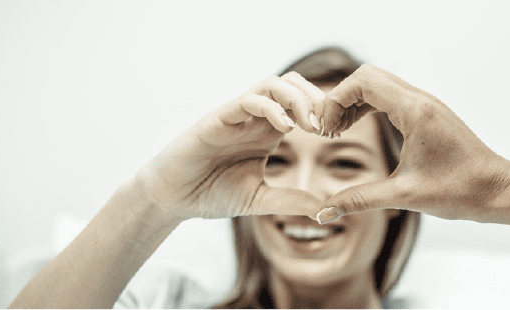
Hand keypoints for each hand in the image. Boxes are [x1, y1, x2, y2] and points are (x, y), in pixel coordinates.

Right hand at [137, 72, 328, 219]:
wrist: (171, 197)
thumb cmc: (210, 193)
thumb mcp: (258, 200)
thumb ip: (289, 200)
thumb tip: (324, 209)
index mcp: (267, 132)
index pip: (302, 105)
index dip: (323, 113)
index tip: (337, 134)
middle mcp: (255, 118)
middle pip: (293, 85)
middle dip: (317, 99)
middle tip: (329, 126)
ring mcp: (236, 115)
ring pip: (273, 84)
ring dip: (298, 99)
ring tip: (312, 125)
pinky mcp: (217, 118)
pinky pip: (248, 100)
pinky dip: (271, 108)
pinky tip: (286, 128)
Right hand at [317, 64, 509, 222]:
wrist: (496, 190)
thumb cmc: (460, 190)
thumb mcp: (404, 196)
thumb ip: (360, 200)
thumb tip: (323, 212)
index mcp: (415, 111)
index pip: (363, 81)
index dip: (335, 100)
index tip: (325, 129)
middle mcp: (421, 100)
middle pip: (368, 76)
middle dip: (341, 97)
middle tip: (328, 128)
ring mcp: (426, 104)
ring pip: (379, 84)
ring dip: (354, 101)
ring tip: (338, 130)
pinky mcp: (429, 113)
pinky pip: (391, 96)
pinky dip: (369, 106)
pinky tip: (358, 127)